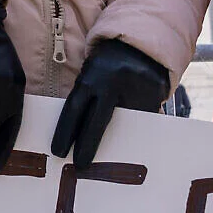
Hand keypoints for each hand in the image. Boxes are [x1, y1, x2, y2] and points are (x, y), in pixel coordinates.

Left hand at [50, 38, 170, 168]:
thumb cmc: (107, 66)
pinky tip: (131, 141)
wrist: (139, 45)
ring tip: (109, 157)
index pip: (74, 109)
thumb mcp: (90, 75)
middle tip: (80, 166)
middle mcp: (112, 83)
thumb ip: (85, 98)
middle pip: (96, 122)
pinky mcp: (154, 94)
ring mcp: (135, 89)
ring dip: (115, 141)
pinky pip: (143, 120)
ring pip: (123, 124)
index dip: (64, 133)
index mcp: (91, 77)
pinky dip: (135, 131)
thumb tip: (75, 134)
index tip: (58, 152)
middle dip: (87, 146)